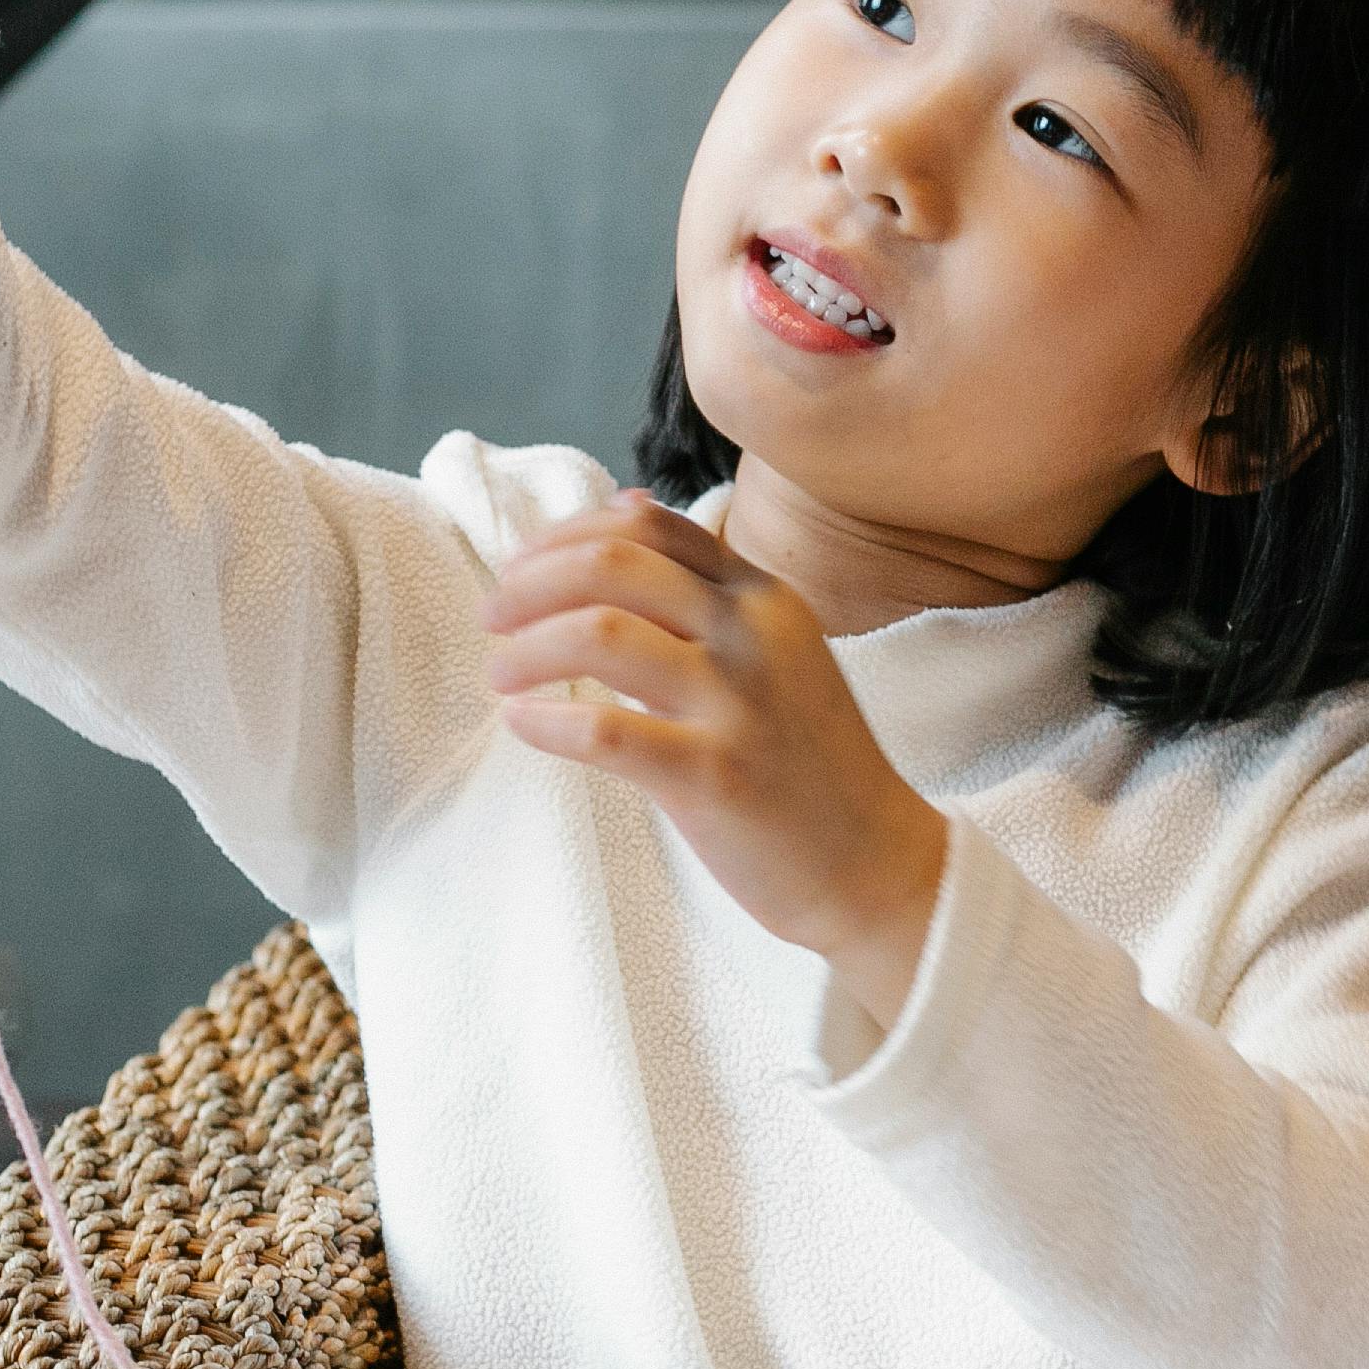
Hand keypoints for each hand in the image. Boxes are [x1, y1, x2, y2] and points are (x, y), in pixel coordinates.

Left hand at [484, 495, 954, 1017]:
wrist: (875, 863)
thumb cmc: (808, 760)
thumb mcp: (776, 646)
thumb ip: (707, 583)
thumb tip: (624, 506)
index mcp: (762, 596)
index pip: (646, 525)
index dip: (563, 536)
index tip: (521, 571)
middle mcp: (752, 634)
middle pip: (611, 564)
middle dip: (528, 585)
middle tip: (493, 619)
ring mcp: (738, 703)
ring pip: (599, 635)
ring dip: (526, 649)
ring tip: (501, 675)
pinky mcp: (716, 776)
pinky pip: (606, 733)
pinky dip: (546, 723)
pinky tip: (524, 725)